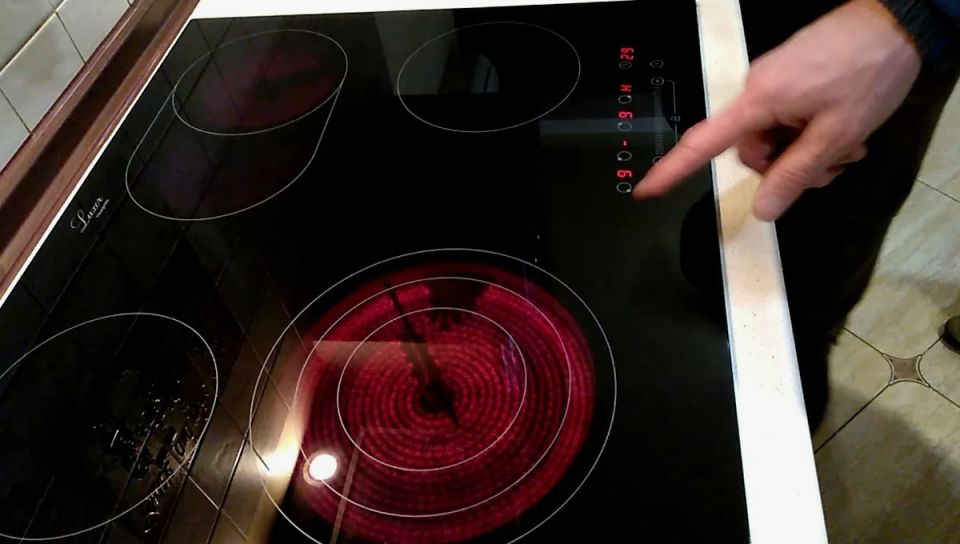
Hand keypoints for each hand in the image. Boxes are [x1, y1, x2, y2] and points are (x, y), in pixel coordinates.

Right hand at [633, 0, 921, 220]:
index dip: (673, 169)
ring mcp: (774, 82)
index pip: (704, 142)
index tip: (646, 191)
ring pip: (775, 137)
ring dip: (806, 151)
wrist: (899, 21)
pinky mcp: (791, 76)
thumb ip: (796, 174)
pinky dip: (811, 132)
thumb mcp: (837, 134)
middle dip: (786, 166)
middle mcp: (757, 90)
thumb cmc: (867, 74)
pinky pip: (789, 117)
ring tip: (848, 147)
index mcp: (759, 102)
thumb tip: (762, 211)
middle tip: (831, 169)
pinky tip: (844, 130)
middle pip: (752, 148)